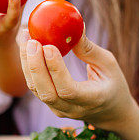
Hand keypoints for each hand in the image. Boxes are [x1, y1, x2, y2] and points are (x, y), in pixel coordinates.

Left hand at [19, 31, 136, 131]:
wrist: (111, 113)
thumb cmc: (113, 84)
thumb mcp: (109, 65)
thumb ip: (90, 50)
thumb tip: (75, 27)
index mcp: (92, 100)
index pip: (68, 89)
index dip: (56, 69)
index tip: (49, 46)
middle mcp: (72, 109)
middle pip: (46, 92)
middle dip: (35, 65)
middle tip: (31, 40)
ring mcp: (59, 110)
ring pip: (36, 89)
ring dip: (27, 63)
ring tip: (25, 37)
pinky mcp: (50, 105)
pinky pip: (35, 86)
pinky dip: (28, 66)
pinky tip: (26, 46)